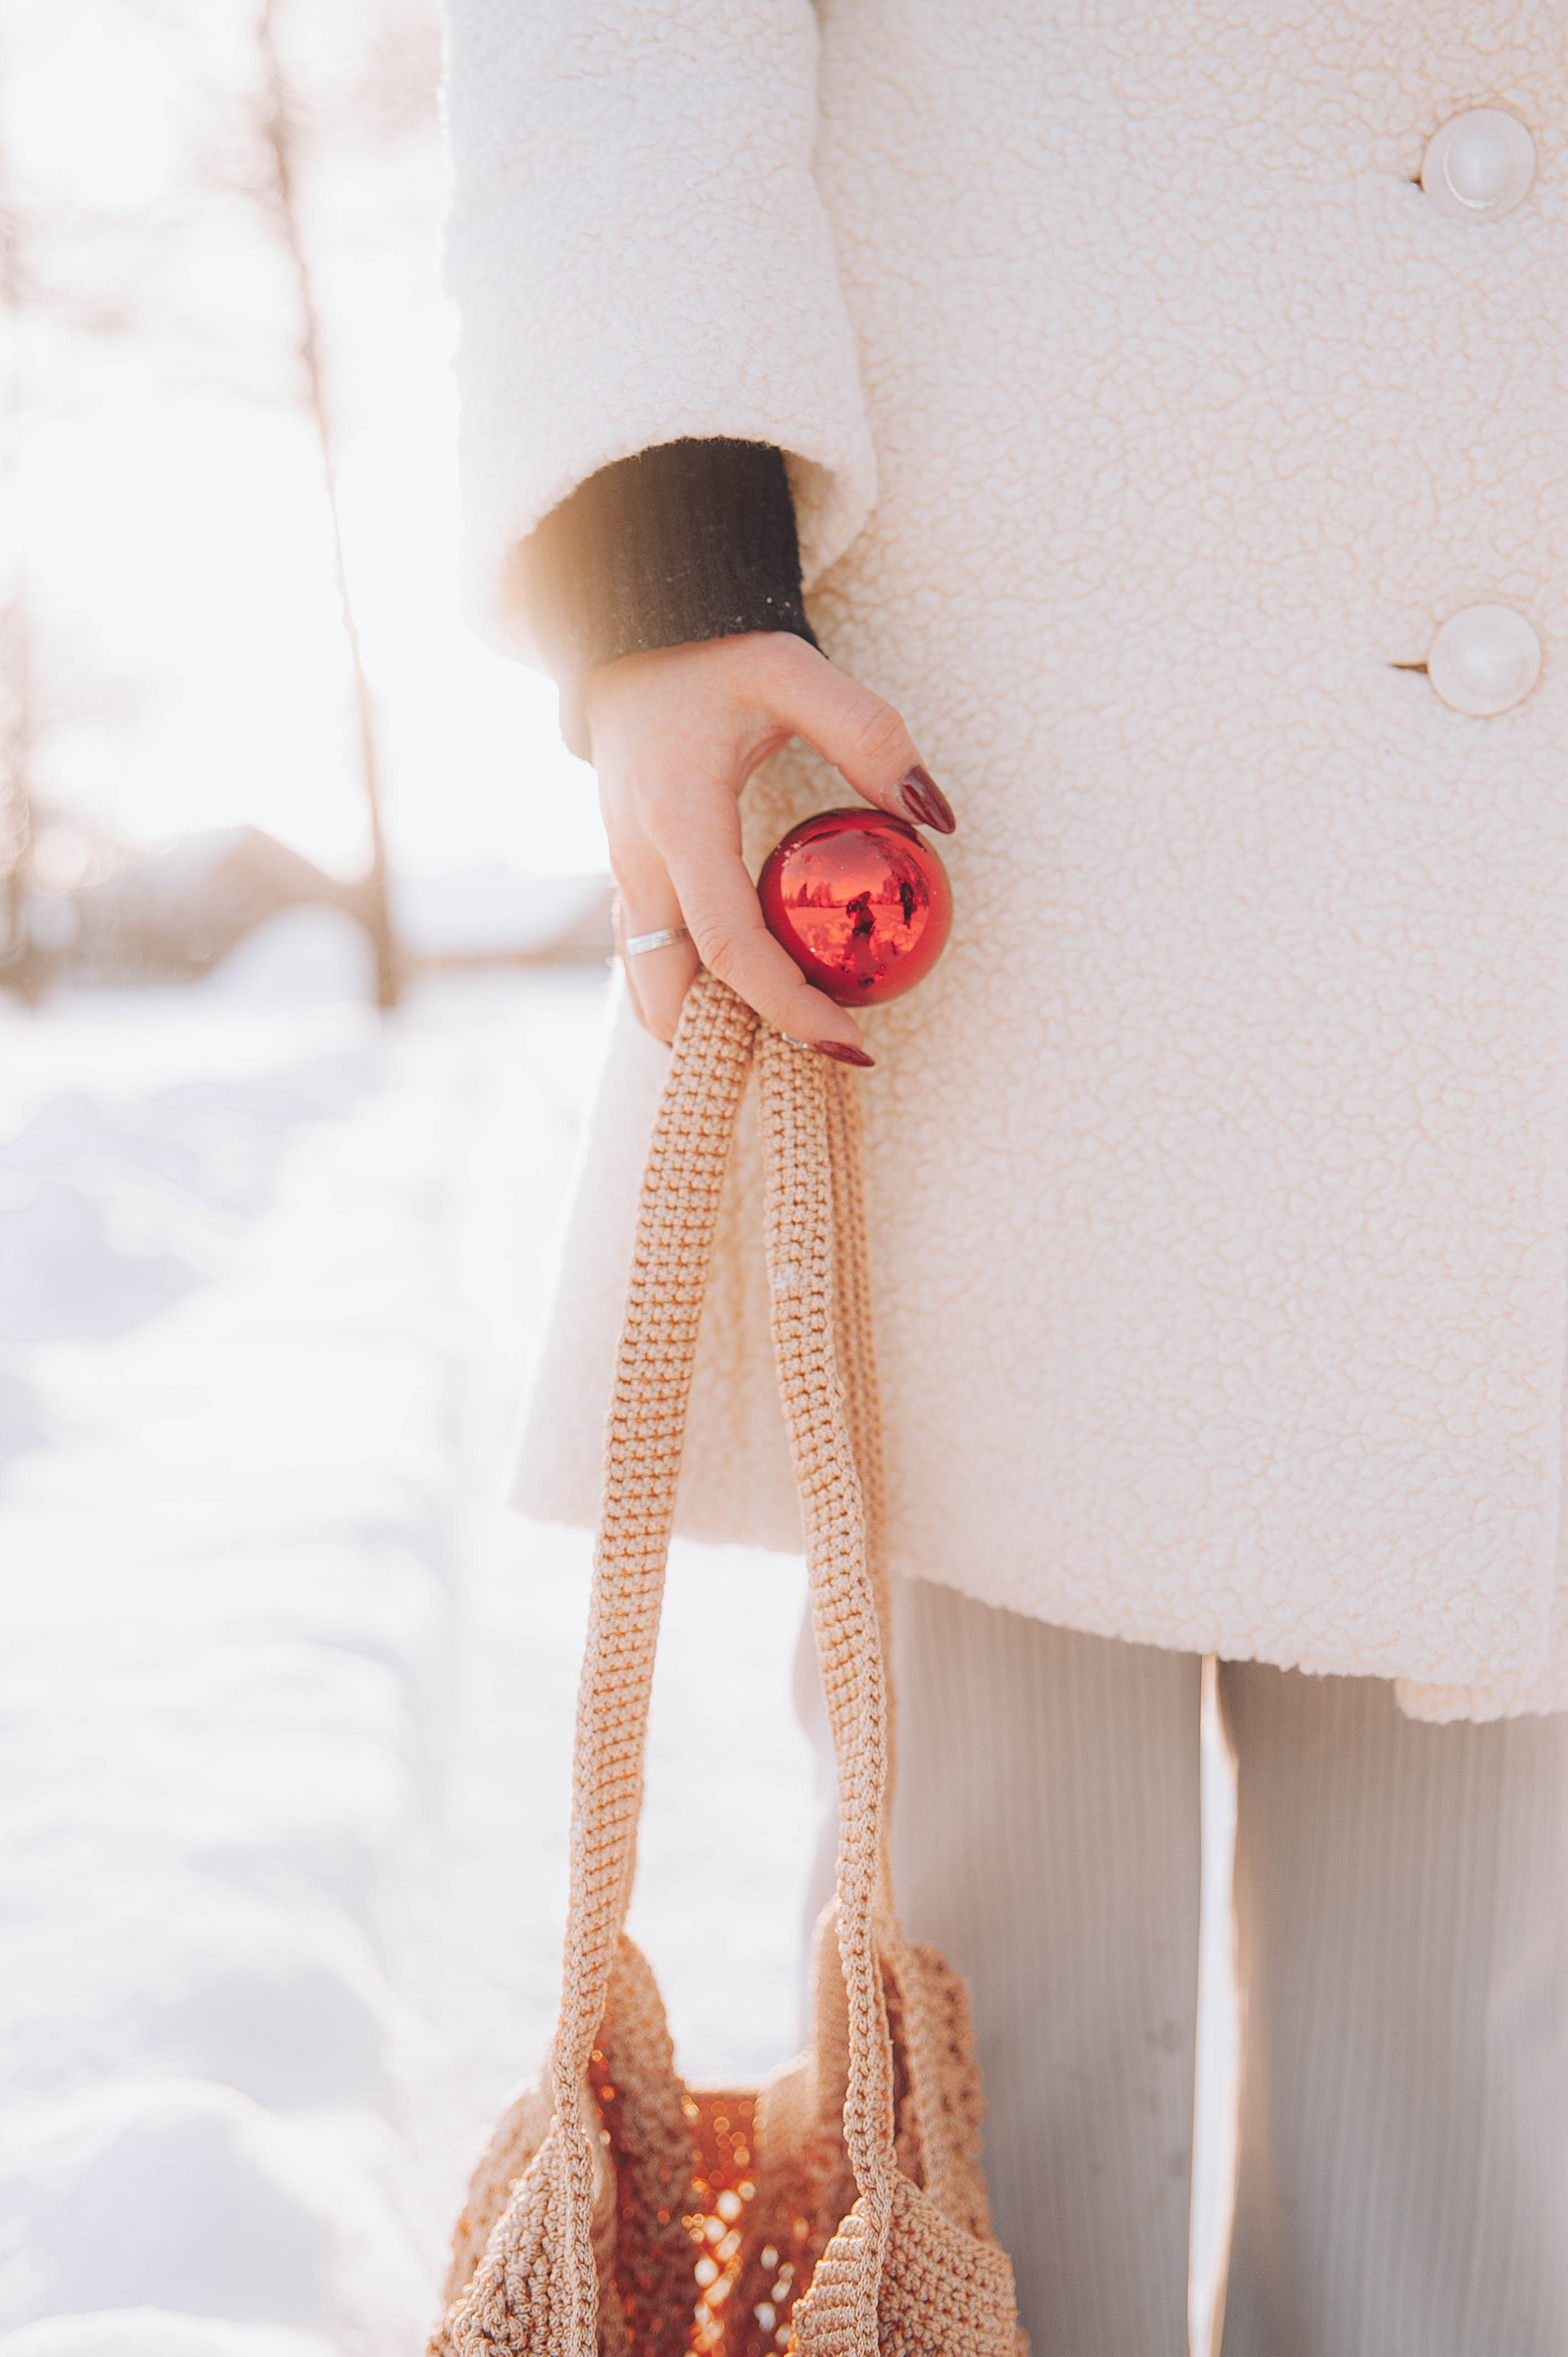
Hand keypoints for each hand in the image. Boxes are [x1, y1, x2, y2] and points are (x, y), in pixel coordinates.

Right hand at [586, 631, 952, 1055]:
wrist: (627, 637)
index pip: (731, 945)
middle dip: (734, 1044)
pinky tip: (752, 993)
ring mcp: (623, 874)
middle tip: (816, 1058)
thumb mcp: (793, 671)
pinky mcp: (627, 876)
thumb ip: (868, 733)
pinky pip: (652, 956)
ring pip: (650, 985)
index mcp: (679, 821)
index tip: (851, 1043)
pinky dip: (696, 989)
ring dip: (708, 1024)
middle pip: (669, 993)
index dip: (788, 1006)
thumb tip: (934, 814)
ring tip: (790, 1035)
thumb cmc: (710, 655)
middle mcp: (637, 861)